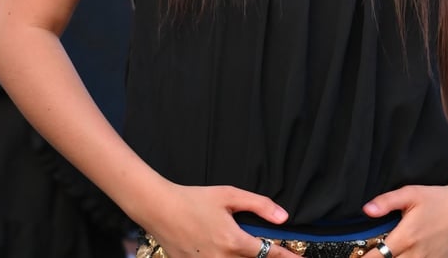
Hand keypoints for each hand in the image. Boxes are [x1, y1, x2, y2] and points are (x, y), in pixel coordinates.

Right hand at [142, 183, 294, 257]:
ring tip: (236, 240)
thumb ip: (259, 205)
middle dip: (263, 256)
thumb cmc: (195, 199)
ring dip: (243, 257)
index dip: (287, 257)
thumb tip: (282, 216)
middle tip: (267, 246)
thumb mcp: (230, 195)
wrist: (161, 210)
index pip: (267, 253)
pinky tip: (223, 249)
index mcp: (233, 241)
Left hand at [363, 174, 447, 257]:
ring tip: (390, 254)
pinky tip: (408, 256)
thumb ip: (387, 201)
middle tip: (373, 254)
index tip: (358, 256)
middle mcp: (417, 254)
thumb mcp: (411, 193)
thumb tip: (366, 210)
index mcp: (406, 237)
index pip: (379, 257)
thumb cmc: (437, 198)